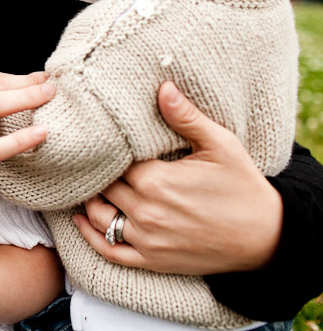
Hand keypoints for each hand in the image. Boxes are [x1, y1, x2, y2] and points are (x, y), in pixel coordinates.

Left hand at [74, 81, 281, 274]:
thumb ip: (186, 117)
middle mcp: (146, 210)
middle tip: (91, 159)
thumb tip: (162, 87)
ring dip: (90, 200)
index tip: (103, 139)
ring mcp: (147, 239)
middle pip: (103, 185)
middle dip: (97, 172)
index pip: (113, 160)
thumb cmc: (243, 187)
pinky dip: (90, 236)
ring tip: (88, 184)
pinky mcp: (151, 260)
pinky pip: (109, 251)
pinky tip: (81, 220)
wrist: (267, 237)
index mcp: (157, 180)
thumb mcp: (220, 146)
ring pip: (98, 216)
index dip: (106, 149)